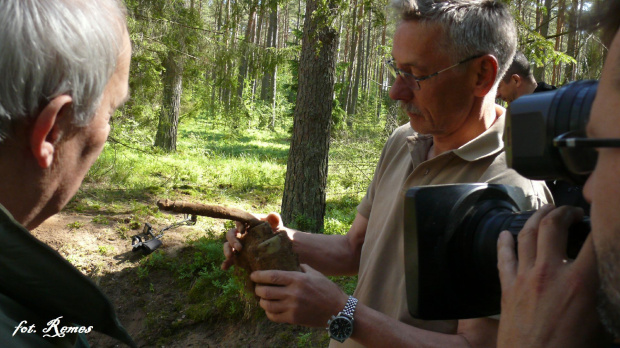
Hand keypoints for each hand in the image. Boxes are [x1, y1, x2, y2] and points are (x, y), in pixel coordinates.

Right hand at [221, 212, 283, 269]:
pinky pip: (230, 259)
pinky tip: (224, 267)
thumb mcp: (276, 227)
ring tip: (229, 256)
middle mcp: (241, 234)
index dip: (239, 225)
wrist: (277, 249)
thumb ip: (275, 220)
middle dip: (233, 240)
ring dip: (227, 250)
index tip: (242, 230)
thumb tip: (272, 215)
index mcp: (248, 224)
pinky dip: (226, 263)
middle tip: (239, 248)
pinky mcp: (238, 256)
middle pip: (231, 234)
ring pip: (228, 245)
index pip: (240, 222)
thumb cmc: (275, 234)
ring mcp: (238, 245)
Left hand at [251, 264, 348, 326]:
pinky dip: (268, 312)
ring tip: (262, 298)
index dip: (259, 276)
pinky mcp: (293, 319)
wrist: (338, 310)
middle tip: (257, 288)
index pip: (272, 276)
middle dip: (258, 289)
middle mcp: (293, 293)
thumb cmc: (327, 290)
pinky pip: (274, 316)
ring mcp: (292, 307)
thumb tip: (288, 261)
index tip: (253, 275)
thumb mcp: (315, 273)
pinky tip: (270, 309)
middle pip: (266, 291)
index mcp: (297, 279)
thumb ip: (301, 267)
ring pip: (267, 305)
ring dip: (261, 301)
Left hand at [497, 205, 610, 347]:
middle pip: (553, 226)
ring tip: (545, 209)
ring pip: (527, 235)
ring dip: (536, 217)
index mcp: (580, 282)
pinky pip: (503, 258)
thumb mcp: (602, 325)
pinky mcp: (507, 288)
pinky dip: (504, 243)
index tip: (603, 217)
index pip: (594, 239)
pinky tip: (505, 233)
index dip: (601, 222)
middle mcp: (550, 272)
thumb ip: (607, 296)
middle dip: (565, 212)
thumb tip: (609, 282)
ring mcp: (525, 278)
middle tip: (573, 211)